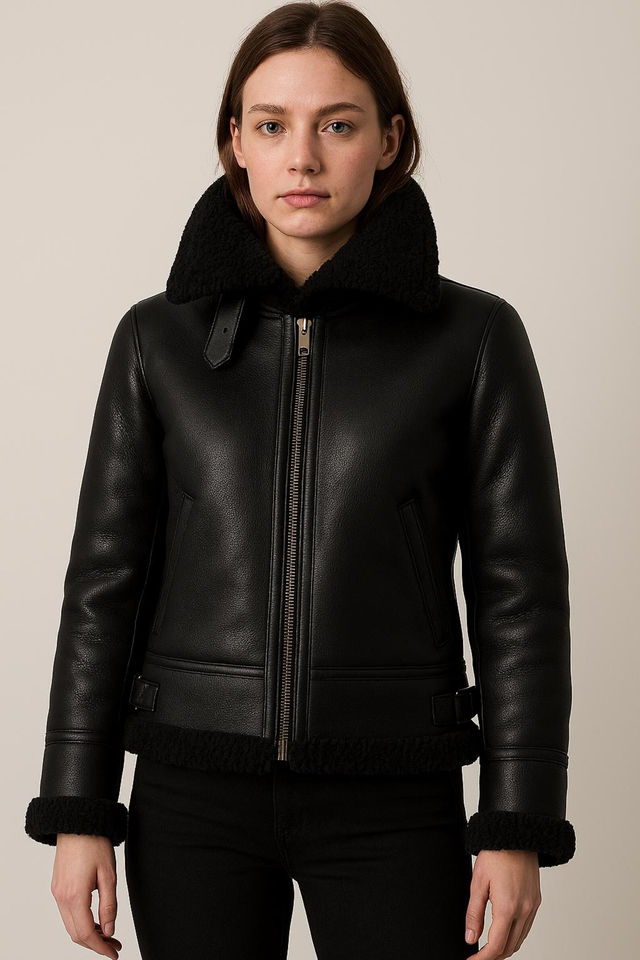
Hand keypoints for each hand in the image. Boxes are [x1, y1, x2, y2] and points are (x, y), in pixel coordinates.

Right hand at [51, 834, 122, 957]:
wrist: (77, 822)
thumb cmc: (95, 844)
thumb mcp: (108, 875)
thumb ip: (109, 905)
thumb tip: (109, 931)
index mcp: (74, 896)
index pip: (85, 933)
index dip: (100, 947)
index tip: (114, 953)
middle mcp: (61, 897)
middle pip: (76, 933)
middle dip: (95, 944)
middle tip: (115, 945)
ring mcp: (57, 892)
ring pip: (70, 924)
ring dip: (88, 933)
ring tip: (108, 934)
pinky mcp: (58, 887)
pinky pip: (68, 913)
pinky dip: (81, 921)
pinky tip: (96, 920)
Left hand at [464, 849, 540, 958]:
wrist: (516, 835)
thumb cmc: (495, 854)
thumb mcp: (477, 882)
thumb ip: (474, 913)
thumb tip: (470, 939)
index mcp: (507, 907)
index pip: (495, 946)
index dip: (482, 959)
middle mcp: (524, 910)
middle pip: (509, 947)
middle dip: (493, 956)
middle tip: (477, 956)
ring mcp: (532, 907)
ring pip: (519, 940)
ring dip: (504, 948)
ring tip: (487, 947)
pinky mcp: (536, 901)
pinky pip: (526, 928)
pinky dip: (514, 936)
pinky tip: (503, 932)